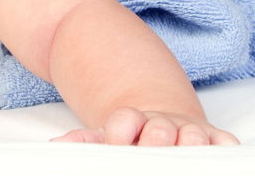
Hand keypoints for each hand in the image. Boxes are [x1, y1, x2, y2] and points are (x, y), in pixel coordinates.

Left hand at [49, 106, 240, 145]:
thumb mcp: (106, 136)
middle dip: (155, 143)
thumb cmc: (131, 137)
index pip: (125, 119)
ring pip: (194, 135)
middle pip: (161, 129)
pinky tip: (208, 162)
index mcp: (133, 119)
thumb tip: (58, 145)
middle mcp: (163, 122)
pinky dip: (221, 149)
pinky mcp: (214, 137)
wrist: (162, 122)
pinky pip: (224, 142)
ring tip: (178, 161)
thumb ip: (85, 140)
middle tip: (148, 158)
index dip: (119, 133)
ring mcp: (189, 129)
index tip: (116, 145)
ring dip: (187, 146)